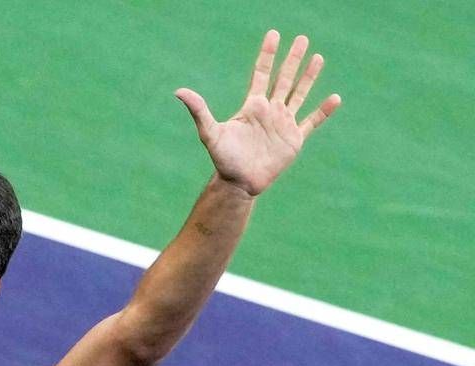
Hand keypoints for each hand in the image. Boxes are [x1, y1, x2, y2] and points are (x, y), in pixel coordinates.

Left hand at [175, 30, 341, 195]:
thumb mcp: (210, 132)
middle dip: (293, 59)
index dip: (268, 54)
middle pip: (284, 78)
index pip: (262, 73)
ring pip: (299, 94)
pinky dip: (323, 111)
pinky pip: (312, 122)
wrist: (238, 183)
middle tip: (302, 38)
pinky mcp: (294, 140)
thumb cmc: (223, 159)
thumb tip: (179, 91)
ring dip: (309, 77)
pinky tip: (335, 98)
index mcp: (253, 106)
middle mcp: (270, 111)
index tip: (274, 34)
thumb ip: (199, 111)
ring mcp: (283, 124)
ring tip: (318, 57)